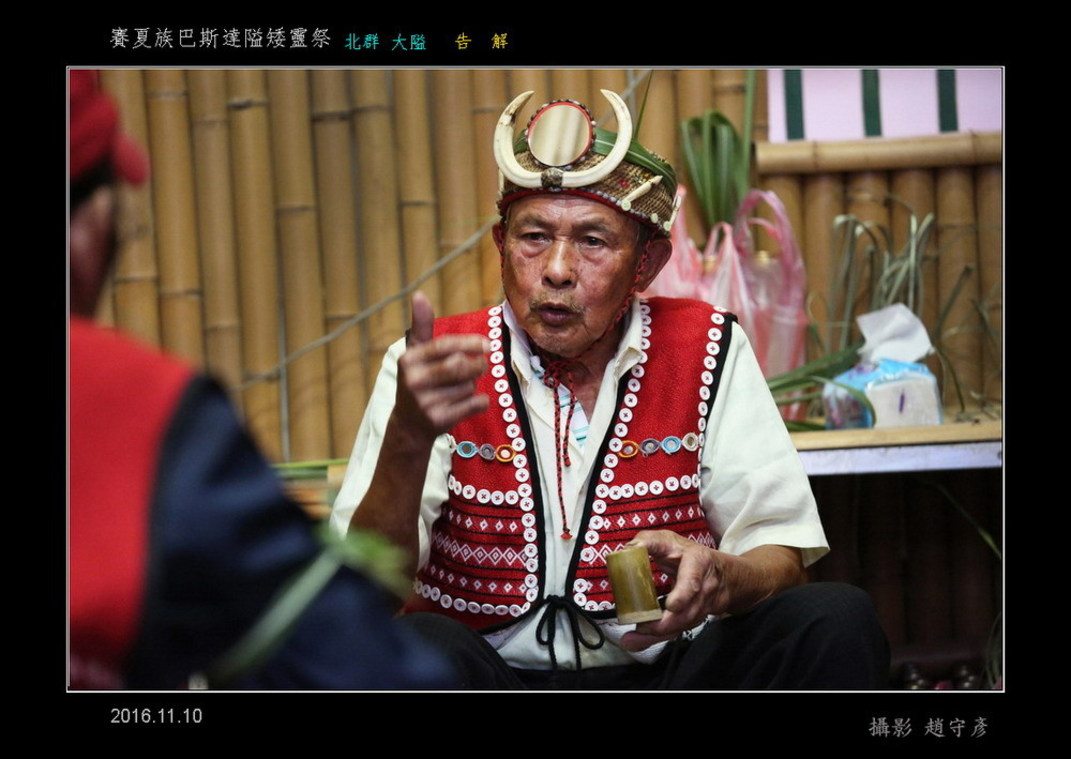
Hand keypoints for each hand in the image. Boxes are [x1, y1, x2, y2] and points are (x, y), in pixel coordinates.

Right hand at [391, 292, 489, 444]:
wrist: (410, 425)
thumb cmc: (419, 380)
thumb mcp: (416, 354)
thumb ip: (421, 325)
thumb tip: (419, 294)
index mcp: (408, 360)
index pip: (444, 346)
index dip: (468, 343)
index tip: (487, 344)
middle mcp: (414, 381)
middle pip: (460, 365)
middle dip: (476, 365)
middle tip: (480, 366)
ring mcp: (425, 402)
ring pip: (469, 386)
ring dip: (473, 386)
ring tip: (460, 389)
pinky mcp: (439, 421)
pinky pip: (474, 404)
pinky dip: (479, 402)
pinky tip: (468, 404)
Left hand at [617, 531, 803, 651]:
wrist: (724, 574)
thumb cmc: (687, 554)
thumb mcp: (669, 541)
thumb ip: (648, 541)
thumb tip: (626, 550)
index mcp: (698, 562)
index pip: (694, 579)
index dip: (684, 593)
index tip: (672, 606)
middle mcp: (705, 586)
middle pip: (689, 611)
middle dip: (665, 623)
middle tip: (641, 628)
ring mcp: (704, 605)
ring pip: (683, 624)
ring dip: (658, 634)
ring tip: (632, 639)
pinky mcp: (698, 617)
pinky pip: (679, 629)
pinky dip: (659, 636)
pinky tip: (639, 640)